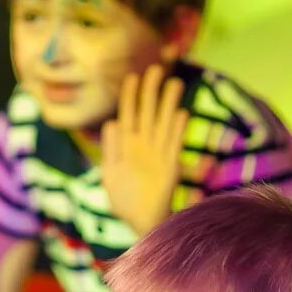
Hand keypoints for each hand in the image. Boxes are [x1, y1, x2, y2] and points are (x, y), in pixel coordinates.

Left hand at [101, 64, 187, 229]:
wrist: (138, 222)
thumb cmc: (123, 199)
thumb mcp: (110, 173)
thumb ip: (110, 149)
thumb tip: (111, 122)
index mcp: (126, 146)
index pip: (128, 115)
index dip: (130, 97)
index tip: (132, 77)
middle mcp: (144, 146)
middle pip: (148, 113)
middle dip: (151, 92)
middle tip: (156, 68)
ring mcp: (158, 154)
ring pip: (164, 123)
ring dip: (169, 104)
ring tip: (175, 83)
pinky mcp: (169, 167)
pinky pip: (173, 145)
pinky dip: (177, 130)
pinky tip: (181, 114)